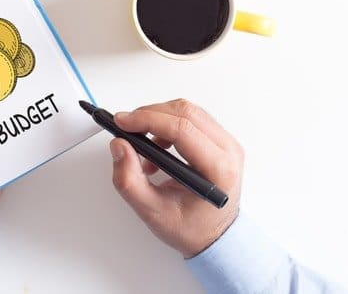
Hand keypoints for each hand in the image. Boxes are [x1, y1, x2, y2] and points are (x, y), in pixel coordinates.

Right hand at [110, 99, 242, 257]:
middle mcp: (228, 151)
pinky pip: (190, 118)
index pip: (182, 130)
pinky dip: (166, 125)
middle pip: (184, 112)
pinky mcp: (218, 140)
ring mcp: (226, 143)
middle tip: (126, 127)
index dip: (147, 120)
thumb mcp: (153, 212)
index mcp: (218, 170)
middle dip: (148, 114)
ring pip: (186, 110)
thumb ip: (129, 180)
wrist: (213, 235)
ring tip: (142, 145)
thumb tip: (119, 147)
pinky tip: (157, 147)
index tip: (123, 122)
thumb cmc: (191, 228)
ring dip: (157, 119)